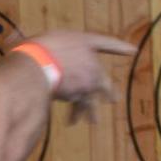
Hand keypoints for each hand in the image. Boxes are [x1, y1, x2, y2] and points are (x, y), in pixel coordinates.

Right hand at [22, 30, 136, 121]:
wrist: (38, 66)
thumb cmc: (39, 47)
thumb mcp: (47, 39)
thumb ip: (50, 45)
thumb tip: (27, 41)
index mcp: (86, 42)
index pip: (107, 43)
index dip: (120, 47)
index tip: (133, 51)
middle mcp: (92, 62)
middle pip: (104, 79)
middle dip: (108, 91)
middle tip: (114, 100)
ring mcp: (88, 80)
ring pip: (93, 97)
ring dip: (92, 111)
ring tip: (94, 121)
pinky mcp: (79, 95)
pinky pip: (78, 106)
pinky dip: (74, 114)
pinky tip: (72, 122)